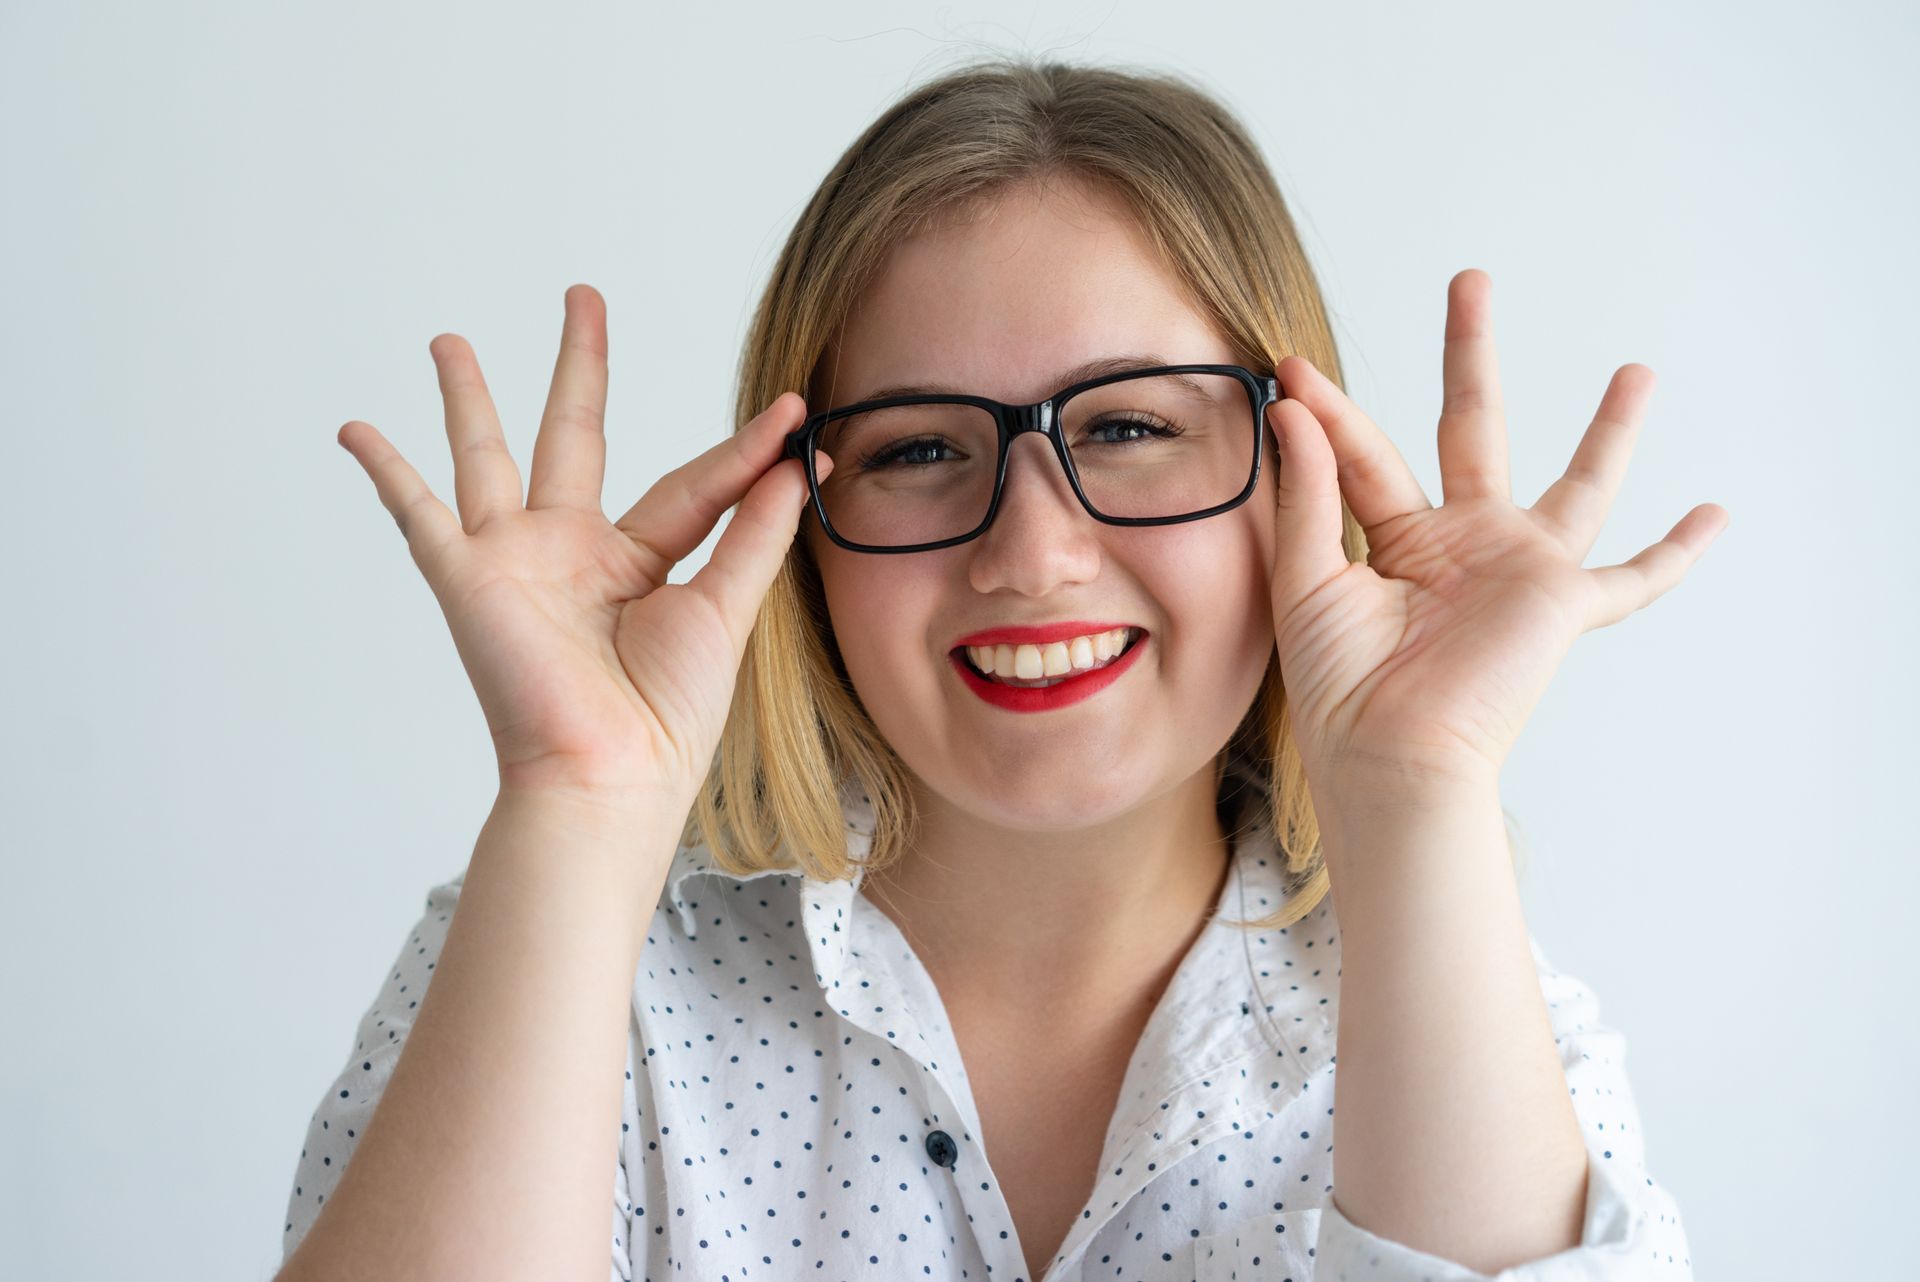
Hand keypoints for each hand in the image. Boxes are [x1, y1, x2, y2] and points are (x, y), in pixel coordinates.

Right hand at [337, 284, 831, 800]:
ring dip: (467, 397)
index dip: (745, 450)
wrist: (610, 774)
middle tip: (582, 298)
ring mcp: (515, 562)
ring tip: (448, 340)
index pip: (692, 483)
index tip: (794, 410)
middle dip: (580, 366)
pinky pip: (415, 513)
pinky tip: (354, 428)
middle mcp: (573, 554)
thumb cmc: (669, 713)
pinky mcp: (466, 578)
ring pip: (486, 455)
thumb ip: (755, 530)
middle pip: (576, 436)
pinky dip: (384, 471)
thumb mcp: (727, 608)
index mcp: (641, 565)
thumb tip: (797, 461)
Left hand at [1266, 269, 1728, 796]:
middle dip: (1469, 355)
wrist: (1390, 756)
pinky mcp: (1562, 602)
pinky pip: (1634, 578)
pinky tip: (1715, 515)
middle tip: (1471, 281)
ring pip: (1577, 483)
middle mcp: (1461, 545)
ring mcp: (1517, 570)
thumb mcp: (1305, 579)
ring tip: (1638, 371)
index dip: (1329, 412)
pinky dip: (1676, 552)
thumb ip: (1308, 493)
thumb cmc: (1340, 688)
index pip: (1365, 454)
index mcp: (1395, 542)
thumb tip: (1296, 406)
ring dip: (1609, 430)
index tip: (1290, 365)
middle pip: (1473, 427)